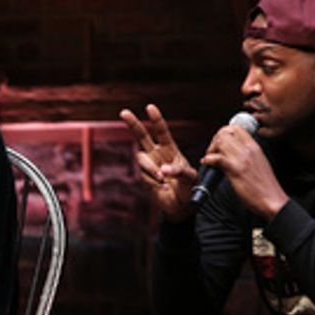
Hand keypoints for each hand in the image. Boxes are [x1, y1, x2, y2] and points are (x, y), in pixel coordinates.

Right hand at [122, 104, 197, 221]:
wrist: (181, 208)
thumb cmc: (189, 189)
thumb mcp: (191, 178)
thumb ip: (179, 171)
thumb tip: (163, 170)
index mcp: (170, 150)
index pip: (161, 131)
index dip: (156, 119)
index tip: (150, 107)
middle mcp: (157, 155)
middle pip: (142, 136)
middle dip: (133, 124)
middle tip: (124, 112)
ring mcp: (149, 167)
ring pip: (141, 158)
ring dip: (150, 167)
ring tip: (162, 179)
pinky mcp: (144, 178)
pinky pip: (142, 175)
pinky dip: (152, 180)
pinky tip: (161, 186)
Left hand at [200, 123, 288, 219]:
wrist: (272, 200)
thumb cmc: (264, 185)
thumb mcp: (258, 163)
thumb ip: (246, 155)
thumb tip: (231, 152)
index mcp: (255, 147)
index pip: (237, 128)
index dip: (223, 132)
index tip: (219, 143)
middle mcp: (249, 150)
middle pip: (226, 132)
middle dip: (214, 140)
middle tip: (212, 151)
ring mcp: (242, 159)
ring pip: (221, 142)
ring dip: (210, 149)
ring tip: (209, 158)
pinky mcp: (236, 170)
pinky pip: (218, 158)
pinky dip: (209, 159)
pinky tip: (208, 163)